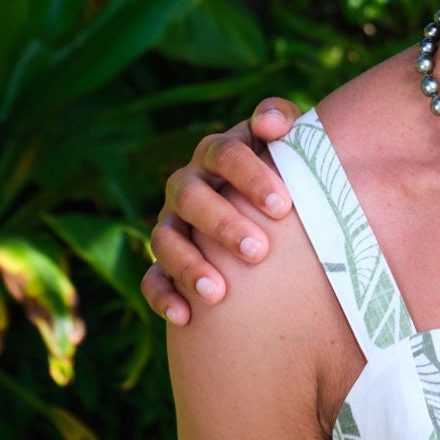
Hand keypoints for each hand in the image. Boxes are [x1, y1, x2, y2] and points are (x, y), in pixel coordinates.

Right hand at [142, 99, 301, 323]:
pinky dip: (164, 297)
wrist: (269, 210)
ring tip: (217, 292)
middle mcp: (187, 186)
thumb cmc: (283, 174)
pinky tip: (185, 318)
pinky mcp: (163, 262)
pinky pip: (152, 279)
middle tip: (259, 251)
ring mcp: (172, 224)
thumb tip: (271, 123)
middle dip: (223, 224)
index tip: (283, 205)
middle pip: (192, 197)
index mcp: (216, 153)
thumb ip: (282, 121)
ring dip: (189, 265)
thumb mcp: (287, 144)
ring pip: (165, 239)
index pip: (225, 154)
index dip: (251, 176)